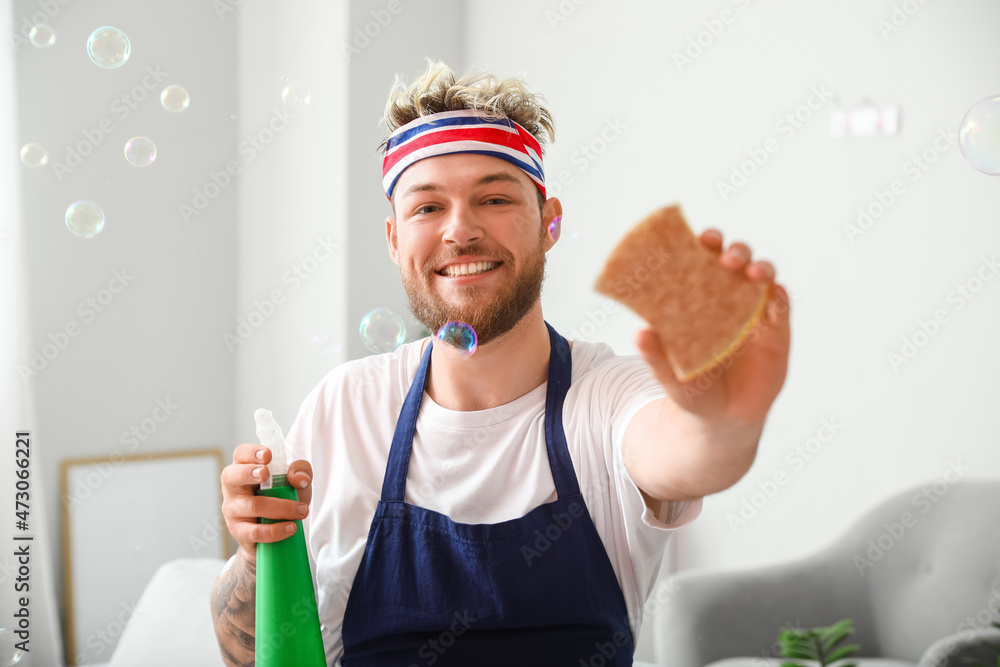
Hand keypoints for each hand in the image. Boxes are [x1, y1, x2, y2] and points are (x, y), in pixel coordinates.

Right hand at [220, 444, 313, 562]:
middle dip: (248, 473)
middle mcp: (233, 487)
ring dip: (281, 508)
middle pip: (231, 475)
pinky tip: (291, 527)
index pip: (241, 454)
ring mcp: (232, 509)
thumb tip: (298, 478)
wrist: (275, 532)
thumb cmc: (282, 498)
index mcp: (244, 467)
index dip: (251, 452)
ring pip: (252, 506)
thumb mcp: (296, 482)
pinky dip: (275, 530)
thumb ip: (301, 472)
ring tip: (302, 510)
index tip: (267, 455)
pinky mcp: (238, 531)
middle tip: (266, 474)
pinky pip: (255, 531)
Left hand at [634, 228, 790, 424]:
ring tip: (752, 274)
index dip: (706, 244)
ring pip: (763, 277)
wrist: (723, 419)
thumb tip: (639, 334)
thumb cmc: (694, 389)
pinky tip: (772, 295)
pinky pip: (781, 306)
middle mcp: (729, 298)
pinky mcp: (777, 331)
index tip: (702, 239)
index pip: (704, 261)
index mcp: (700, 299)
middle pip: (737, 261)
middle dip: (735, 252)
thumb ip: (657, 358)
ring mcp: (755, 313)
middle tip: (726, 259)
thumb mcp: (672, 376)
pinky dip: (778, 296)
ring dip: (760, 268)